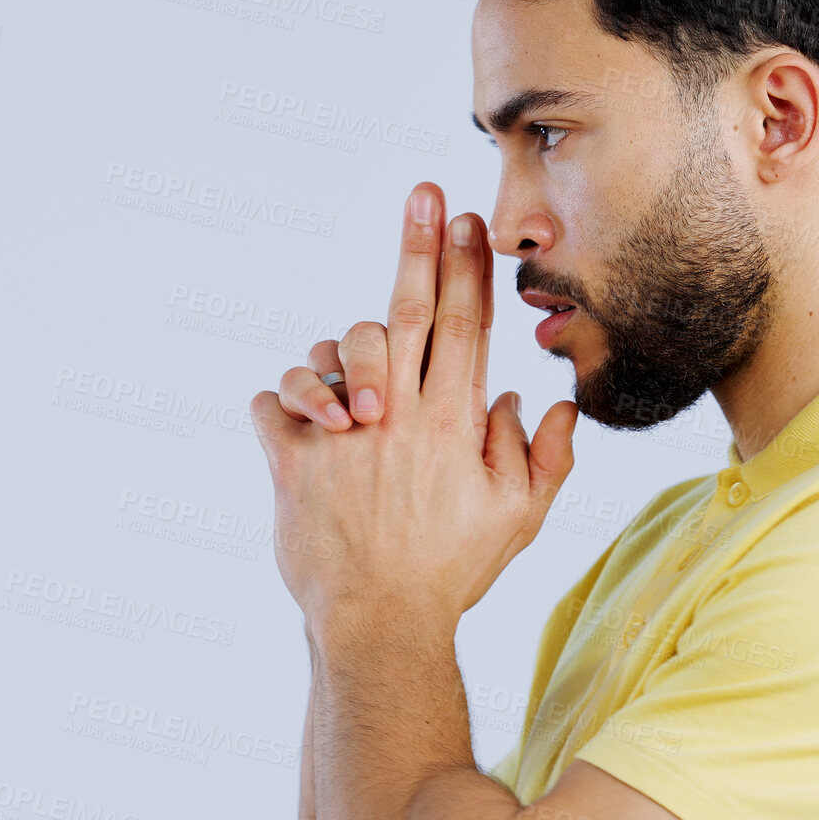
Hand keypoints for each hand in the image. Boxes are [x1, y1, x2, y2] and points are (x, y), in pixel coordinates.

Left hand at [250, 182, 578, 626]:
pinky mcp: (293, 462)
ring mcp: (343, 436)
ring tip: (357, 387)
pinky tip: (306, 421)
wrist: (378, 625)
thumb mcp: (520, 520)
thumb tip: (539, 398)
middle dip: (417, 247)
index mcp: (454, 422)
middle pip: (408, 311)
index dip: (467, 267)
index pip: (466, 325)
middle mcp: (399, 416)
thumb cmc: (451, 570)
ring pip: (336, 351)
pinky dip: (285, 401)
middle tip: (422, 194)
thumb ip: (543, 455)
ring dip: (343, 352)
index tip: (466, 220)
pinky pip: (274, 404)